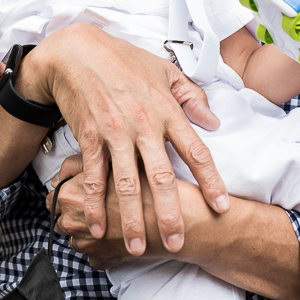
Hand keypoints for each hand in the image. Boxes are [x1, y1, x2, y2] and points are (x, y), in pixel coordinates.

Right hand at [32, 24, 227, 256]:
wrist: (77, 52)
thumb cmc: (124, 60)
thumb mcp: (164, 70)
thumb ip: (191, 96)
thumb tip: (213, 122)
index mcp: (166, 109)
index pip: (195, 151)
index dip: (211, 181)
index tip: (222, 206)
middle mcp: (143, 124)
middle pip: (161, 177)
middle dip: (170, 213)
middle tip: (177, 241)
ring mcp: (114, 132)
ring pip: (126, 184)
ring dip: (132, 219)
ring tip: (138, 247)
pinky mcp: (89, 138)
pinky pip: (94, 177)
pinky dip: (96, 204)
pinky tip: (101, 226)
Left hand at [47, 155, 194, 269]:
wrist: (181, 218)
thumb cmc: (150, 184)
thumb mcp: (113, 162)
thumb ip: (84, 163)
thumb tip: (65, 169)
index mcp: (73, 193)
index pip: (54, 193)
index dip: (67, 190)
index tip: (78, 189)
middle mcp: (75, 219)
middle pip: (59, 218)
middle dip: (74, 212)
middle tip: (94, 204)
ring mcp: (88, 243)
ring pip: (74, 238)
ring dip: (86, 232)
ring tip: (108, 220)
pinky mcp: (104, 259)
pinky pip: (92, 257)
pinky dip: (101, 250)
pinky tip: (115, 237)